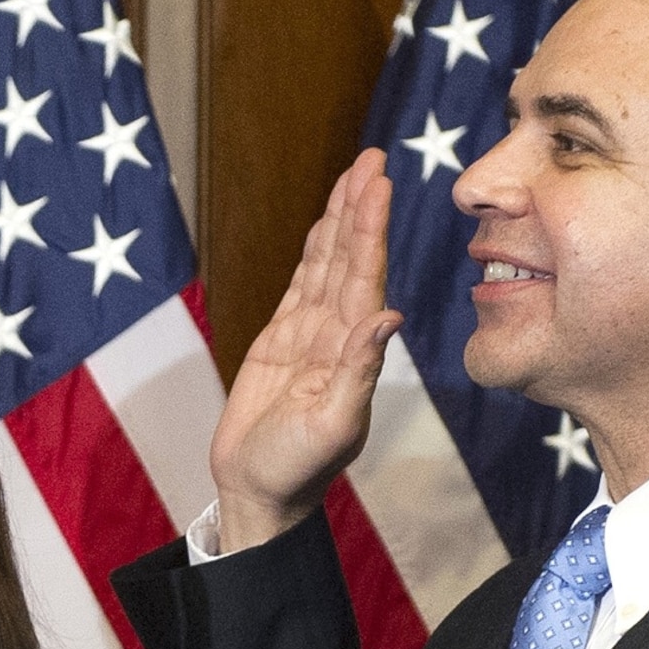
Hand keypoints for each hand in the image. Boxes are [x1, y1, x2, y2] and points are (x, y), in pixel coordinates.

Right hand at [207, 147, 402, 553]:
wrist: (260, 492)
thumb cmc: (296, 470)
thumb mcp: (333, 424)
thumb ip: (359, 371)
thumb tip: (388, 317)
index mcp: (353, 348)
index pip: (365, 274)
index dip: (371, 227)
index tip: (380, 183)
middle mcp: (337, 333)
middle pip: (349, 256)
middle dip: (360, 206)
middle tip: (373, 156)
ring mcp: (310, 335)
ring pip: (327, 263)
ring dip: (341, 219)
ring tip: (354, 174)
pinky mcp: (281, 341)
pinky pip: (301, 285)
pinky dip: (314, 251)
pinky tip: (326, 225)